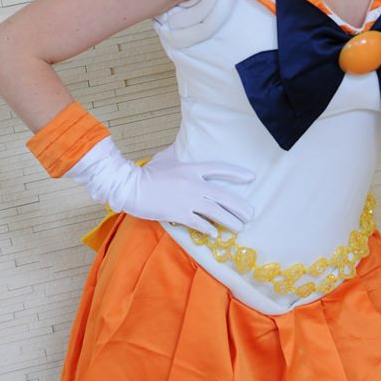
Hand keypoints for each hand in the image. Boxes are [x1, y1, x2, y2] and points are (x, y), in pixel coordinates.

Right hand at [66, 138, 254, 234]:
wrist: (130, 186)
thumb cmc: (146, 172)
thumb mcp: (165, 158)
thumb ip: (178, 154)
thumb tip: (182, 147)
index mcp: (191, 168)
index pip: (220, 169)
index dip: (237, 173)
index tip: (251, 178)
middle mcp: (194, 184)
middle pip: (224, 195)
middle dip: (240, 206)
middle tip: (251, 214)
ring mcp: (187, 199)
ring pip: (216, 212)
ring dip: (230, 220)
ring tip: (240, 227)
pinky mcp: (178, 213)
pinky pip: (199, 223)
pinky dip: (209, 229)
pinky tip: (215, 234)